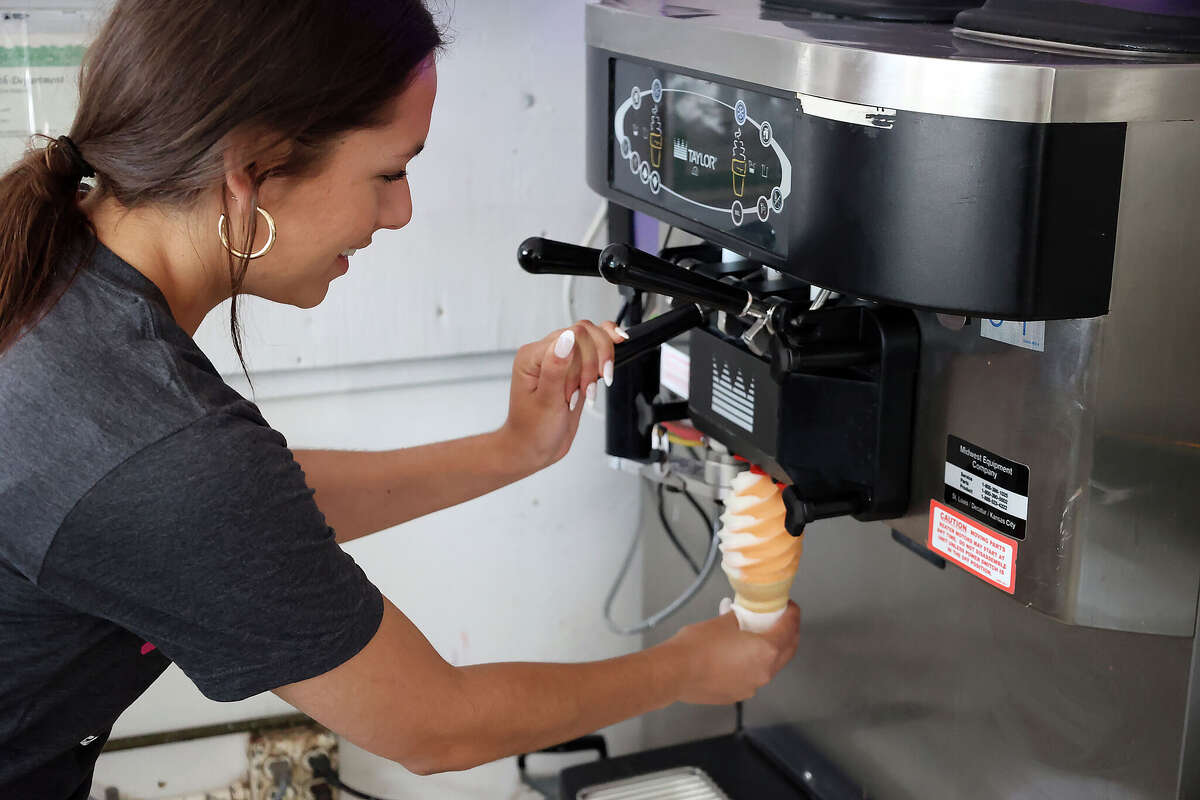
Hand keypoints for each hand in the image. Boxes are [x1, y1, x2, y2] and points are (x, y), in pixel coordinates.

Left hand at [501, 320, 628, 469]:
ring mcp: (560, 359)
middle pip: (585, 334)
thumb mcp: (545, 402)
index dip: (586, 361)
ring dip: (600, 364)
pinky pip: (594, 350)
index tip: (584, 388)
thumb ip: (556, 368)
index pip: (572, 335)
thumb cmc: (532, 431)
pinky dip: (606, 356)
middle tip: (588, 391)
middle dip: (594, 364)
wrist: (533, 448)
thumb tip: (567, 339)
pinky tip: (609, 365)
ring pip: (593, 339)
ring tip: (589, 391)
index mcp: (533, 355)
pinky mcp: (573, 368)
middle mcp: (546, 352)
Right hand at [660, 601, 799, 704]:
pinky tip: (735, 655)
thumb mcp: (724, 621)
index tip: (789, 607)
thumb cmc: (698, 646)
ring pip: (768, 666)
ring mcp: (751, 687)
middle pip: (786, 650)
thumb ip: (740, 618)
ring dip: (767, 651)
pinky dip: (749, 665)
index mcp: (766, 651)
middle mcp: (764, 672)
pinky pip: (750, 677)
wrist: (675, 671)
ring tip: (753, 637)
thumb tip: (740, 616)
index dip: (792, 614)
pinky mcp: (735, 694)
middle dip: (786, 633)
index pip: (790, 628)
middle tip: (779, 620)